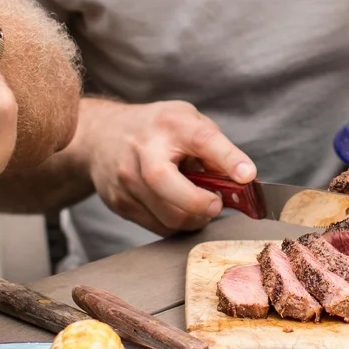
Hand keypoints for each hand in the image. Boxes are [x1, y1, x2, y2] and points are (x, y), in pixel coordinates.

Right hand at [78, 100, 255, 235]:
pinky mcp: (119, 202)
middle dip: (201, 205)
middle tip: (216, 205)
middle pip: (171, 188)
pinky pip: (157, 227)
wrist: (101, 135)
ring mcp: (127, 179)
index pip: (202, 140)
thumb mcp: (188, 121)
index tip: (247, 176)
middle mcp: (144, 150)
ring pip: (169, 217)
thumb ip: (214, 147)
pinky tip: (176, 207)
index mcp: (170, 124)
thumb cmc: (155, 129)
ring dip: (193, 218)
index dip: (228, 159)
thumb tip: (240, 181)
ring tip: (198, 204)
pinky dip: (175, 223)